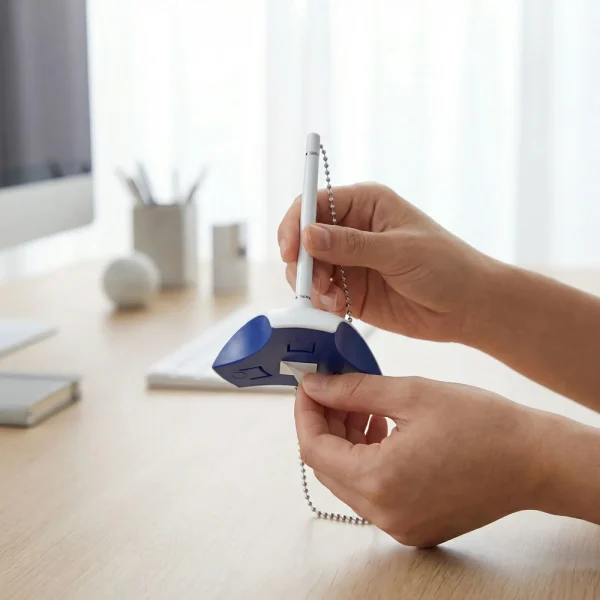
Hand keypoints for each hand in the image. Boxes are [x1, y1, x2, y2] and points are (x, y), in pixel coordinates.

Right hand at [278, 183, 493, 341]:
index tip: (290, 249)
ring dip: (311, 286)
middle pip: (304, 239)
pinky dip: (320, 302)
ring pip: (308, 269)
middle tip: (315, 283)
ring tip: (331, 300)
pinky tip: (337, 308)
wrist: (466, 306)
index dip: (296, 224)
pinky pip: (321, 294)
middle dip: (302, 262)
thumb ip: (352, 245)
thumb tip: (308, 236)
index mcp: (365, 205)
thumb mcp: (399, 250)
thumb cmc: (445, 265)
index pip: (316, 204)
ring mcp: (349, 262)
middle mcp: (352, 230)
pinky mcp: (350, 291)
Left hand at [296, 373, 548, 546]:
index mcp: (380, 481)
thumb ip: (353, 390)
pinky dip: (368, 461)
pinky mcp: (414, 526)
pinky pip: (373, 493)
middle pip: (329, 467)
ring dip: (347, 442)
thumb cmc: (483, 424)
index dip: (306, 414)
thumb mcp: (410, 394)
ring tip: (365, 408)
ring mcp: (400, 525)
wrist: (535, 460)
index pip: (314, 449)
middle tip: (337, 392)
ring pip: (349, 480)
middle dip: (327, 426)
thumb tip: (316, 387)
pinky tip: (383, 431)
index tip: (309, 388)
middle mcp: (385, 513)